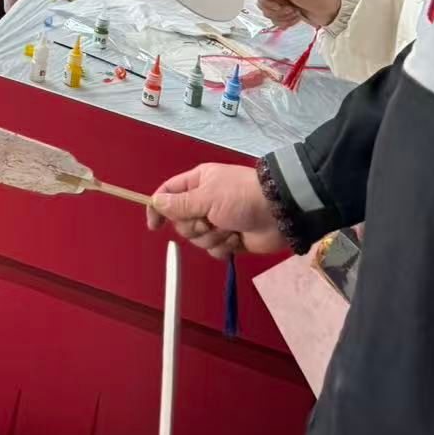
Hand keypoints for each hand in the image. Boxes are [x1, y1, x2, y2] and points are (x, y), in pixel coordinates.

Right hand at [147, 164, 286, 258]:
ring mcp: (217, 222)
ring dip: (212, 237)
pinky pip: (213, 250)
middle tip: (209, 221)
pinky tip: (236, 239)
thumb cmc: (240, 197)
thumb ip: (180, 203)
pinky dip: (224, 247)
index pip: (168, 194)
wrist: (278, 213)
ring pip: (198, 239)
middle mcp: (204, 202)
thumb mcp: (207, 197)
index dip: (159, 209)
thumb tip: (156, 202)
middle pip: (182, 222)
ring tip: (229, 229)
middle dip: (195, 226)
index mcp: (197, 183)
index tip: (155, 226)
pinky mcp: (229, 239)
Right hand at [254, 0, 342, 30]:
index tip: (280, 5)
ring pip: (270, 14)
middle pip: (264, 4)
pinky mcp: (285, 13)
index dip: (268, 1)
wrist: (331, 11)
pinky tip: (295, 18)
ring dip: (283, 17)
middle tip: (291, 9)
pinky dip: (286, 22)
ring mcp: (282, 2)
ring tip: (296, 13)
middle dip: (277, 11)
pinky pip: (276, 20)